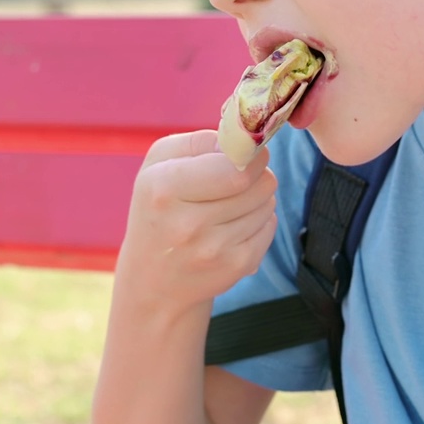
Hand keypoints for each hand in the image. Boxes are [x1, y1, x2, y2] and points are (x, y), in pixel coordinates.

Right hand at [114, 129, 278, 318]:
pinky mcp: (236, 267)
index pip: (235, 167)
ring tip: (231, 204)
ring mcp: (214, 250)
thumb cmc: (159, 210)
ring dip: (257, 197)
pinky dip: (260, 221)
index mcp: (164, 189)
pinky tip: (235, 226)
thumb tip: (242, 141)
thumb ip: (198, 142)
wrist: (153, 282)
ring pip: (267, 203)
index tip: (246, 153)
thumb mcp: (158, 165)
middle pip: (259, 183)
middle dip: (257, 173)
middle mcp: (187, 224)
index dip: (250, 155)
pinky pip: (270, 227)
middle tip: (239, 177)